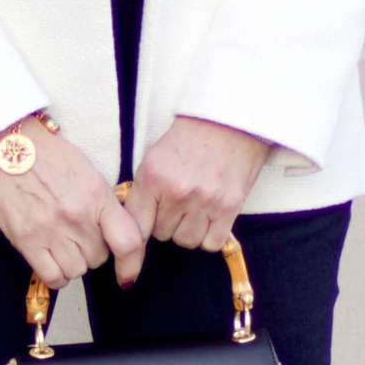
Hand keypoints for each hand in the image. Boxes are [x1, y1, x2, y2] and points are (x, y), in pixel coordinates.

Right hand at [0, 121, 145, 289]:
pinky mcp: (27, 242)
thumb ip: (102, 202)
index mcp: (96, 195)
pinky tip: (52, 261)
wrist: (1, 145)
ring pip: (77, 270)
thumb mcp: (84, 170)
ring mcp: (51, 231)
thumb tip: (112, 230)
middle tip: (78, 234)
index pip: (128, 241)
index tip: (127, 272)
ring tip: (61, 243)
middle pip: (99, 257)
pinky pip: (53, 277)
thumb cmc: (43, 154)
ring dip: (72, 262)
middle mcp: (76, 216)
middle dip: (92, 250)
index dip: (132, 263)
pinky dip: (56, 275)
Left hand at [125, 116, 270, 252]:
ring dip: (189, 230)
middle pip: (163, 234)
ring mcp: (205, 201)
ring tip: (196, 209)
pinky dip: (210, 236)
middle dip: (168, 223)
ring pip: (186, 241)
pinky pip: (211, 243)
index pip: (137, 226)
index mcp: (154, 177)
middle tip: (179, 204)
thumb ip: (143, 192)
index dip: (140, 233)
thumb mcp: (155, 158)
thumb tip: (134, 227)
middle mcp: (178, 192)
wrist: (230, 120)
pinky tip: (211, 218)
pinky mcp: (229, 208)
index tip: (143, 235)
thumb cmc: (189, 140)